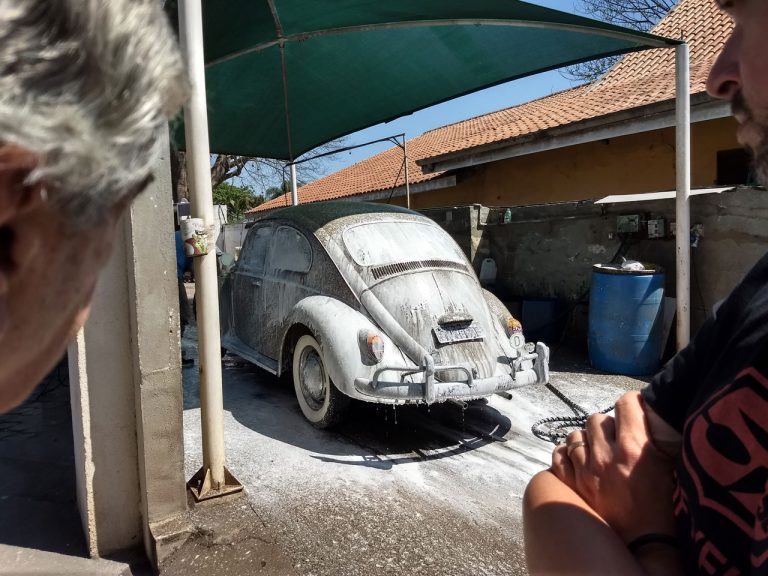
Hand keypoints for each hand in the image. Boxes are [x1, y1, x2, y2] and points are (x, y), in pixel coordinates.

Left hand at [549, 391, 676, 542]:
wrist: (643, 544)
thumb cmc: (660, 508)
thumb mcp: (667, 468)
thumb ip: (654, 439)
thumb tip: (648, 413)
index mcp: (636, 449)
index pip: (626, 404)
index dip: (631, 403)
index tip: (633, 408)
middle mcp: (607, 455)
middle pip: (598, 417)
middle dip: (607, 425)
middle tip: (616, 438)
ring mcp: (585, 470)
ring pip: (576, 434)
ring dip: (586, 440)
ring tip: (597, 452)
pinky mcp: (571, 483)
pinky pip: (559, 453)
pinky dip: (567, 454)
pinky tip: (579, 461)